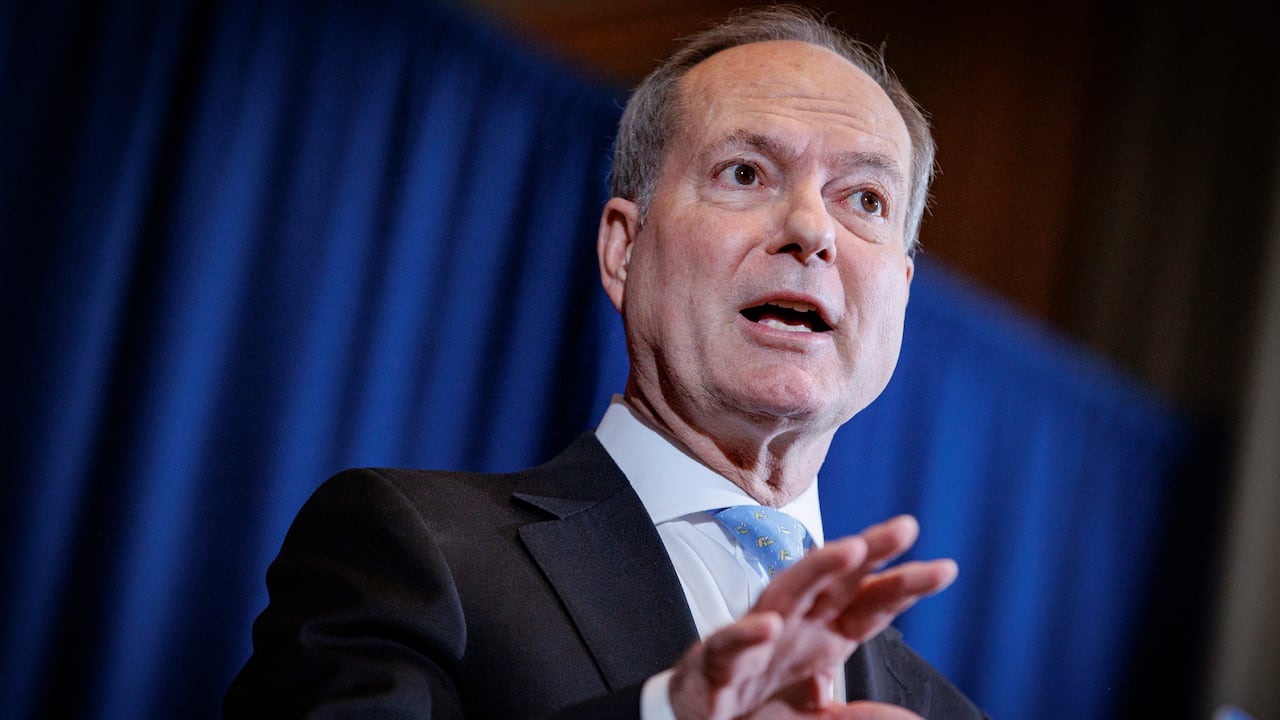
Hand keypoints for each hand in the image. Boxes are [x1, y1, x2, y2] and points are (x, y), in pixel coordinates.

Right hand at [668, 515, 955, 719]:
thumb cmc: (754, 706)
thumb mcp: (817, 717)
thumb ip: (857, 717)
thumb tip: (909, 719)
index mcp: (821, 639)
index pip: (868, 605)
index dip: (902, 587)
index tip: (943, 570)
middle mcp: (793, 628)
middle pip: (836, 583)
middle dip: (869, 553)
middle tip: (905, 527)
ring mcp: (756, 639)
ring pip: (787, 593)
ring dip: (816, 570)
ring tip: (850, 551)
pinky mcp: (716, 662)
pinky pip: (732, 644)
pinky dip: (748, 634)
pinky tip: (769, 626)